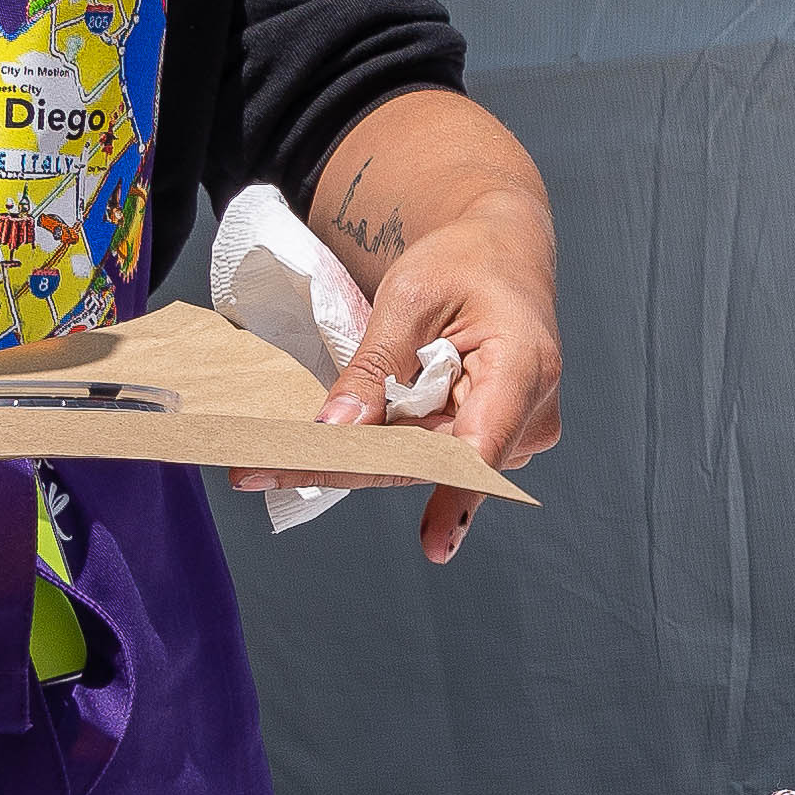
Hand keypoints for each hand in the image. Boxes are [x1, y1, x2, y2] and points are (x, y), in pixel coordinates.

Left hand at [290, 93, 562, 562]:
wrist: (499, 250)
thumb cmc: (464, 262)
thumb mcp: (410, 297)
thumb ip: (376, 367)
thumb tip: (338, 431)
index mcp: (524, 367)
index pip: (486, 448)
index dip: (454, 496)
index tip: (434, 544)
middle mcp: (529, 413)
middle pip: (435, 465)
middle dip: (351, 471)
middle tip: (265, 472)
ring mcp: (512, 432)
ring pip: (422, 466)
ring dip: (353, 464)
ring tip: (272, 463)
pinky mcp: (486, 438)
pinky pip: (424, 454)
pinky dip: (373, 450)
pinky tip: (314, 454)